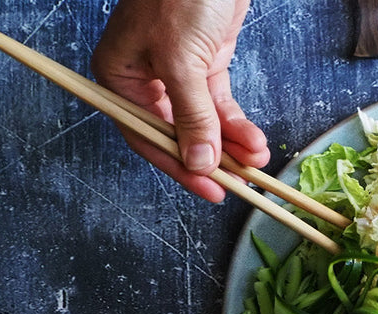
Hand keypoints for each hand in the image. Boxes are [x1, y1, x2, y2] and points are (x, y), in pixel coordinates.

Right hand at [91, 0, 269, 201]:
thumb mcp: (181, 60)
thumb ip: (190, 115)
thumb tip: (199, 162)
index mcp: (120, 76)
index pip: (146, 136)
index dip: (177, 166)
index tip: (207, 189)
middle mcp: (146, 79)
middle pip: (177, 135)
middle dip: (211, 159)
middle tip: (237, 185)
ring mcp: (179, 73)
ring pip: (204, 123)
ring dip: (231, 146)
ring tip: (257, 163)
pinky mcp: (206, 64)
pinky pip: (221, 105)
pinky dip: (238, 124)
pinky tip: (255, 142)